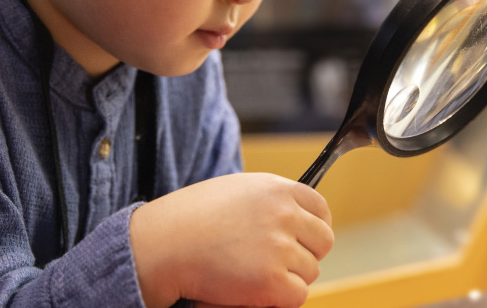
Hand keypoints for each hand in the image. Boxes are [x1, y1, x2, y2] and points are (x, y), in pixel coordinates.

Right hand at [130, 172, 332, 307]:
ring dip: (288, 277)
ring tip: (252, 273)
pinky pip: (297, 295)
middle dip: (305, 253)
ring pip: (310, 270)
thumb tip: (295, 220)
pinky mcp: (272, 280)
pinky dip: (278, 299)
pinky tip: (250, 289)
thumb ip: (269, 201)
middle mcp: (284, 213)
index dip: (313, 227)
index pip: (321, 209)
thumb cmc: (191, 218)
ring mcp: (280, 246)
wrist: (164, 244)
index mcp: (277, 188)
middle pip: (323, 241)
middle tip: (277, 262)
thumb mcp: (236, 191)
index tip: (303, 240)